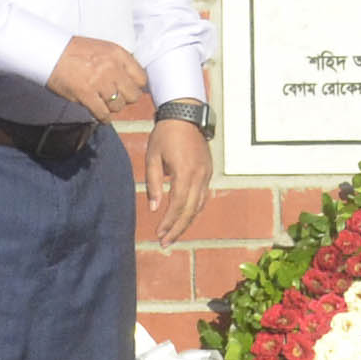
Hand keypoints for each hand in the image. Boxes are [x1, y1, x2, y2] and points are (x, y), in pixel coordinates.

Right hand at [50, 35, 148, 122]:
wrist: (50, 53)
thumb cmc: (73, 51)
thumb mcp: (102, 49)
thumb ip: (118, 62)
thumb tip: (130, 78)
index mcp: (118, 54)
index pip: (141, 78)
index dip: (135, 86)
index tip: (128, 89)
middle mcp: (112, 68)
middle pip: (133, 95)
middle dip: (125, 99)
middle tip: (116, 98)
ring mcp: (100, 82)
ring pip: (118, 106)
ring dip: (111, 108)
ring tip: (103, 103)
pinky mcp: (86, 95)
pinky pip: (103, 114)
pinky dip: (103, 118)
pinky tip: (100, 115)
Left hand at [146, 115, 210, 242]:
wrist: (185, 115)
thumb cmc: (165, 134)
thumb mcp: (152, 157)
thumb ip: (153, 183)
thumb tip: (153, 208)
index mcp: (185, 172)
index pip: (177, 205)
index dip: (168, 222)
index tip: (158, 234)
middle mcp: (199, 176)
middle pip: (190, 210)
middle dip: (177, 229)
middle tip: (165, 243)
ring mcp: (206, 174)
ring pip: (198, 206)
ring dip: (186, 222)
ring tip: (173, 235)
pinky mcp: (207, 172)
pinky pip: (202, 196)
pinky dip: (194, 210)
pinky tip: (184, 217)